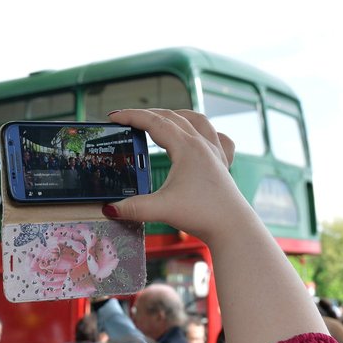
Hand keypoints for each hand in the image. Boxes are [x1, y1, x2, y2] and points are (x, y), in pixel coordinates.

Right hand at [102, 109, 245, 242]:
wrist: (232, 227)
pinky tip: (200, 136)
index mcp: (187, 147)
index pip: (154, 123)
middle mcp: (202, 144)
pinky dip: (204, 130)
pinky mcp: (221, 164)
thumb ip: (133, 208)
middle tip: (127, 120)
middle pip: (172, 117)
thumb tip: (109, 209)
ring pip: (196, 120)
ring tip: (160, 119)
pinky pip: (215, 136)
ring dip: (175, 115)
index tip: (113, 117)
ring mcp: (214, 152)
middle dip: (147, 115)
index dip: (131, 116)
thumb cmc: (202, 214)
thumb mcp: (161, 209)